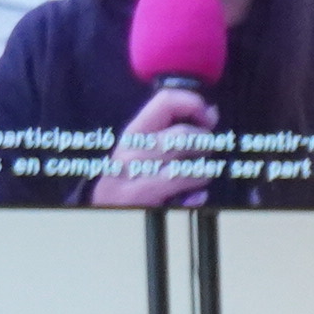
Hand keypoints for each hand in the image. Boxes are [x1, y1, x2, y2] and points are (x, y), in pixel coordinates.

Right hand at [86, 88, 215, 208]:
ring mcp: (134, 171)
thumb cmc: (132, 179)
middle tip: (203, 153)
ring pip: (186, 157)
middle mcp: (133, 148)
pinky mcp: (140, 194)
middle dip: (204, 143)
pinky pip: (184, 180)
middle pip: (183, 134)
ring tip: (197, 173)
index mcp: (135, 131)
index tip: (208, 117)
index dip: (194, 105)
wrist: (103, 211)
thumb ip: (175, 129)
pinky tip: (194, 193)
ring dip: (203, 166)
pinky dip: (198, 187)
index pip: (166, 101)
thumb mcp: (145, 149)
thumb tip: (210, 112)